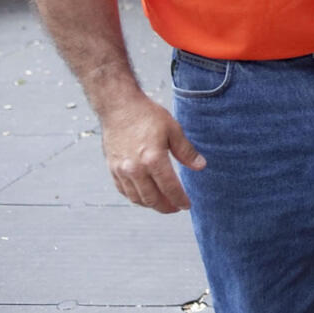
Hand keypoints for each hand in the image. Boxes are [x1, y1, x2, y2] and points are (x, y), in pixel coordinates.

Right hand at [101, 94, 205, 212]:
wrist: (119, 106)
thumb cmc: (147, 115)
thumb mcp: (173, 130)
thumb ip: (186, 151)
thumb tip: (200, 166)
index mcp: (153, 159)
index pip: (170, 188)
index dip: (180, 200)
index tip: (187, 205)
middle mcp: (135, 169)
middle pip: (152, 199)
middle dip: (166, 207)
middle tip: (176, 207)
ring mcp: (121, 170)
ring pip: (136, 198)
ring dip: (151, 205)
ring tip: (163, 203)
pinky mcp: (112, 168)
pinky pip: (124, 191)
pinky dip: (135, 197)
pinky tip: (145, 195)